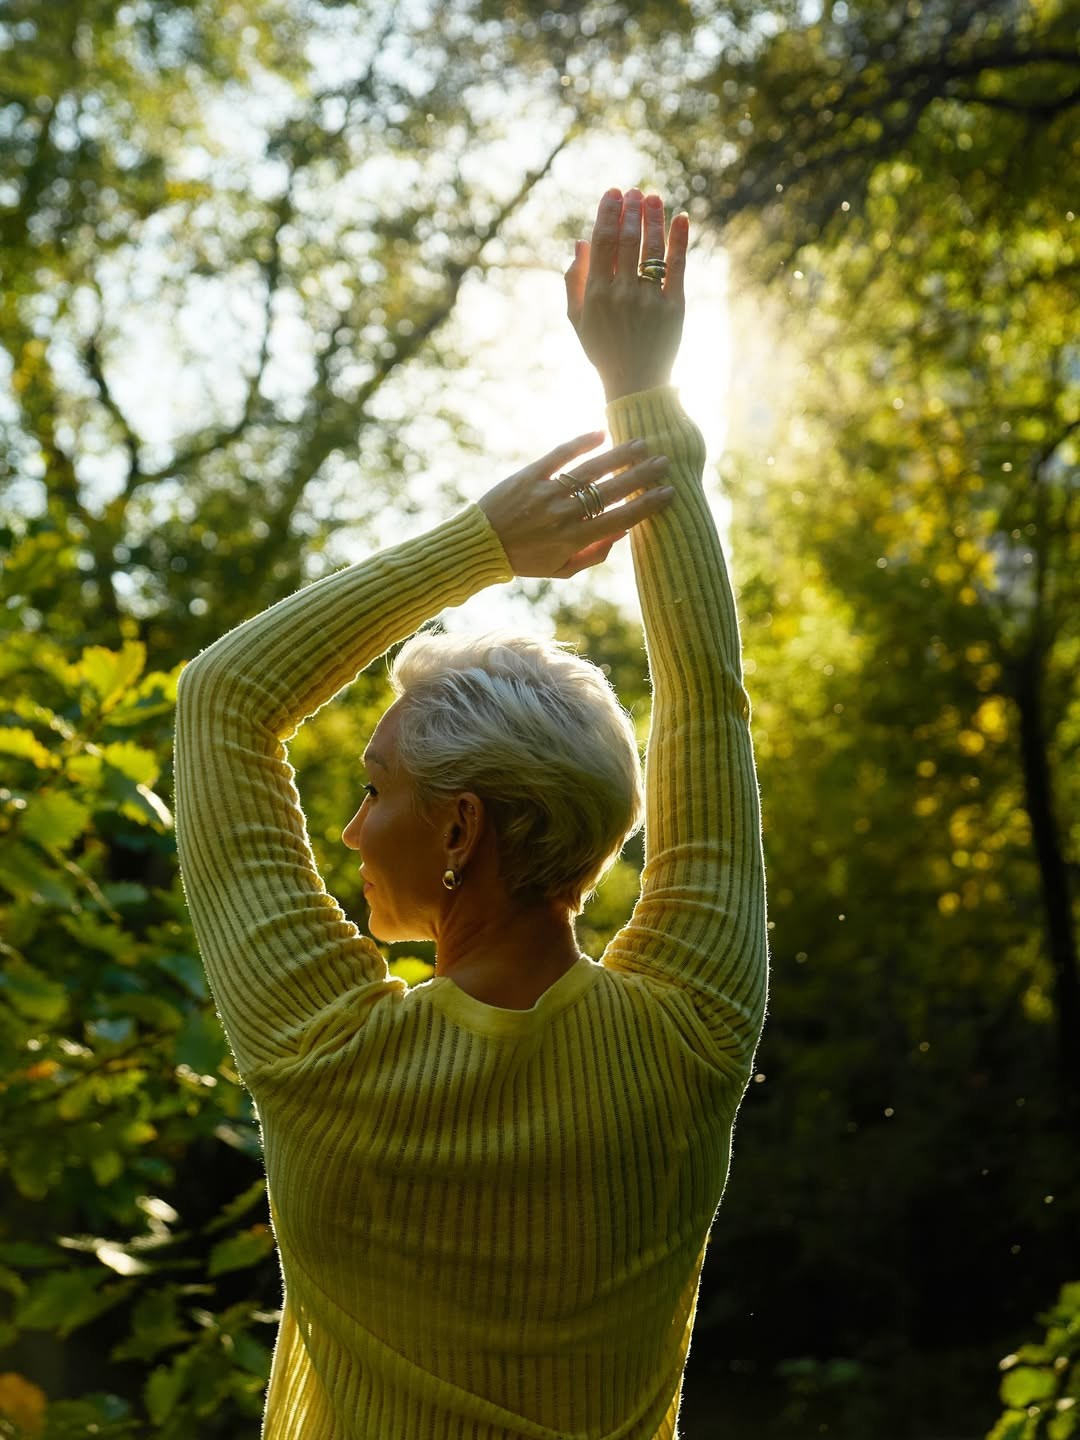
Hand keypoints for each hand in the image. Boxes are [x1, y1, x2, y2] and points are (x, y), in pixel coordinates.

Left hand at [477, 432, 672, 578]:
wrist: (481, 546)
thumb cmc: (524, 560)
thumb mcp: (561, 570)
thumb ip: (593, 554)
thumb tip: (623, 533)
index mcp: (574, 539)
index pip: (620, 519)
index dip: (647, 506)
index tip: (668, 494)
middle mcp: (564, 514)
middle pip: (611, 491)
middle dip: (641, 476)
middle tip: (664, 463)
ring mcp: (547, 492)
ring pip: (590, 470)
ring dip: (619, 456)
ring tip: (641, 444)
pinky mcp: (530, 475)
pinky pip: (559, 456)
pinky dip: (580, 443)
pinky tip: (601, 433)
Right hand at [565, 188, 688, 402]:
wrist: (635, 382)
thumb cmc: (603, 349)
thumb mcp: (578, 319)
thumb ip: (574, 281)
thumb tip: (580, 242)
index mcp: (597, 294)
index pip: (602, 243)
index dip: (607, 213)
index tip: (613, 192)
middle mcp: (622, 294)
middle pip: (627, 241)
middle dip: (630, 211)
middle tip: (634, 191)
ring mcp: (649, 301)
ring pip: (652, 249)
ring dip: (653, 219)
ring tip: (653, 198)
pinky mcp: (674, 308)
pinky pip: (678, 267)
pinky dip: (680, 240)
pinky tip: (681, 218)